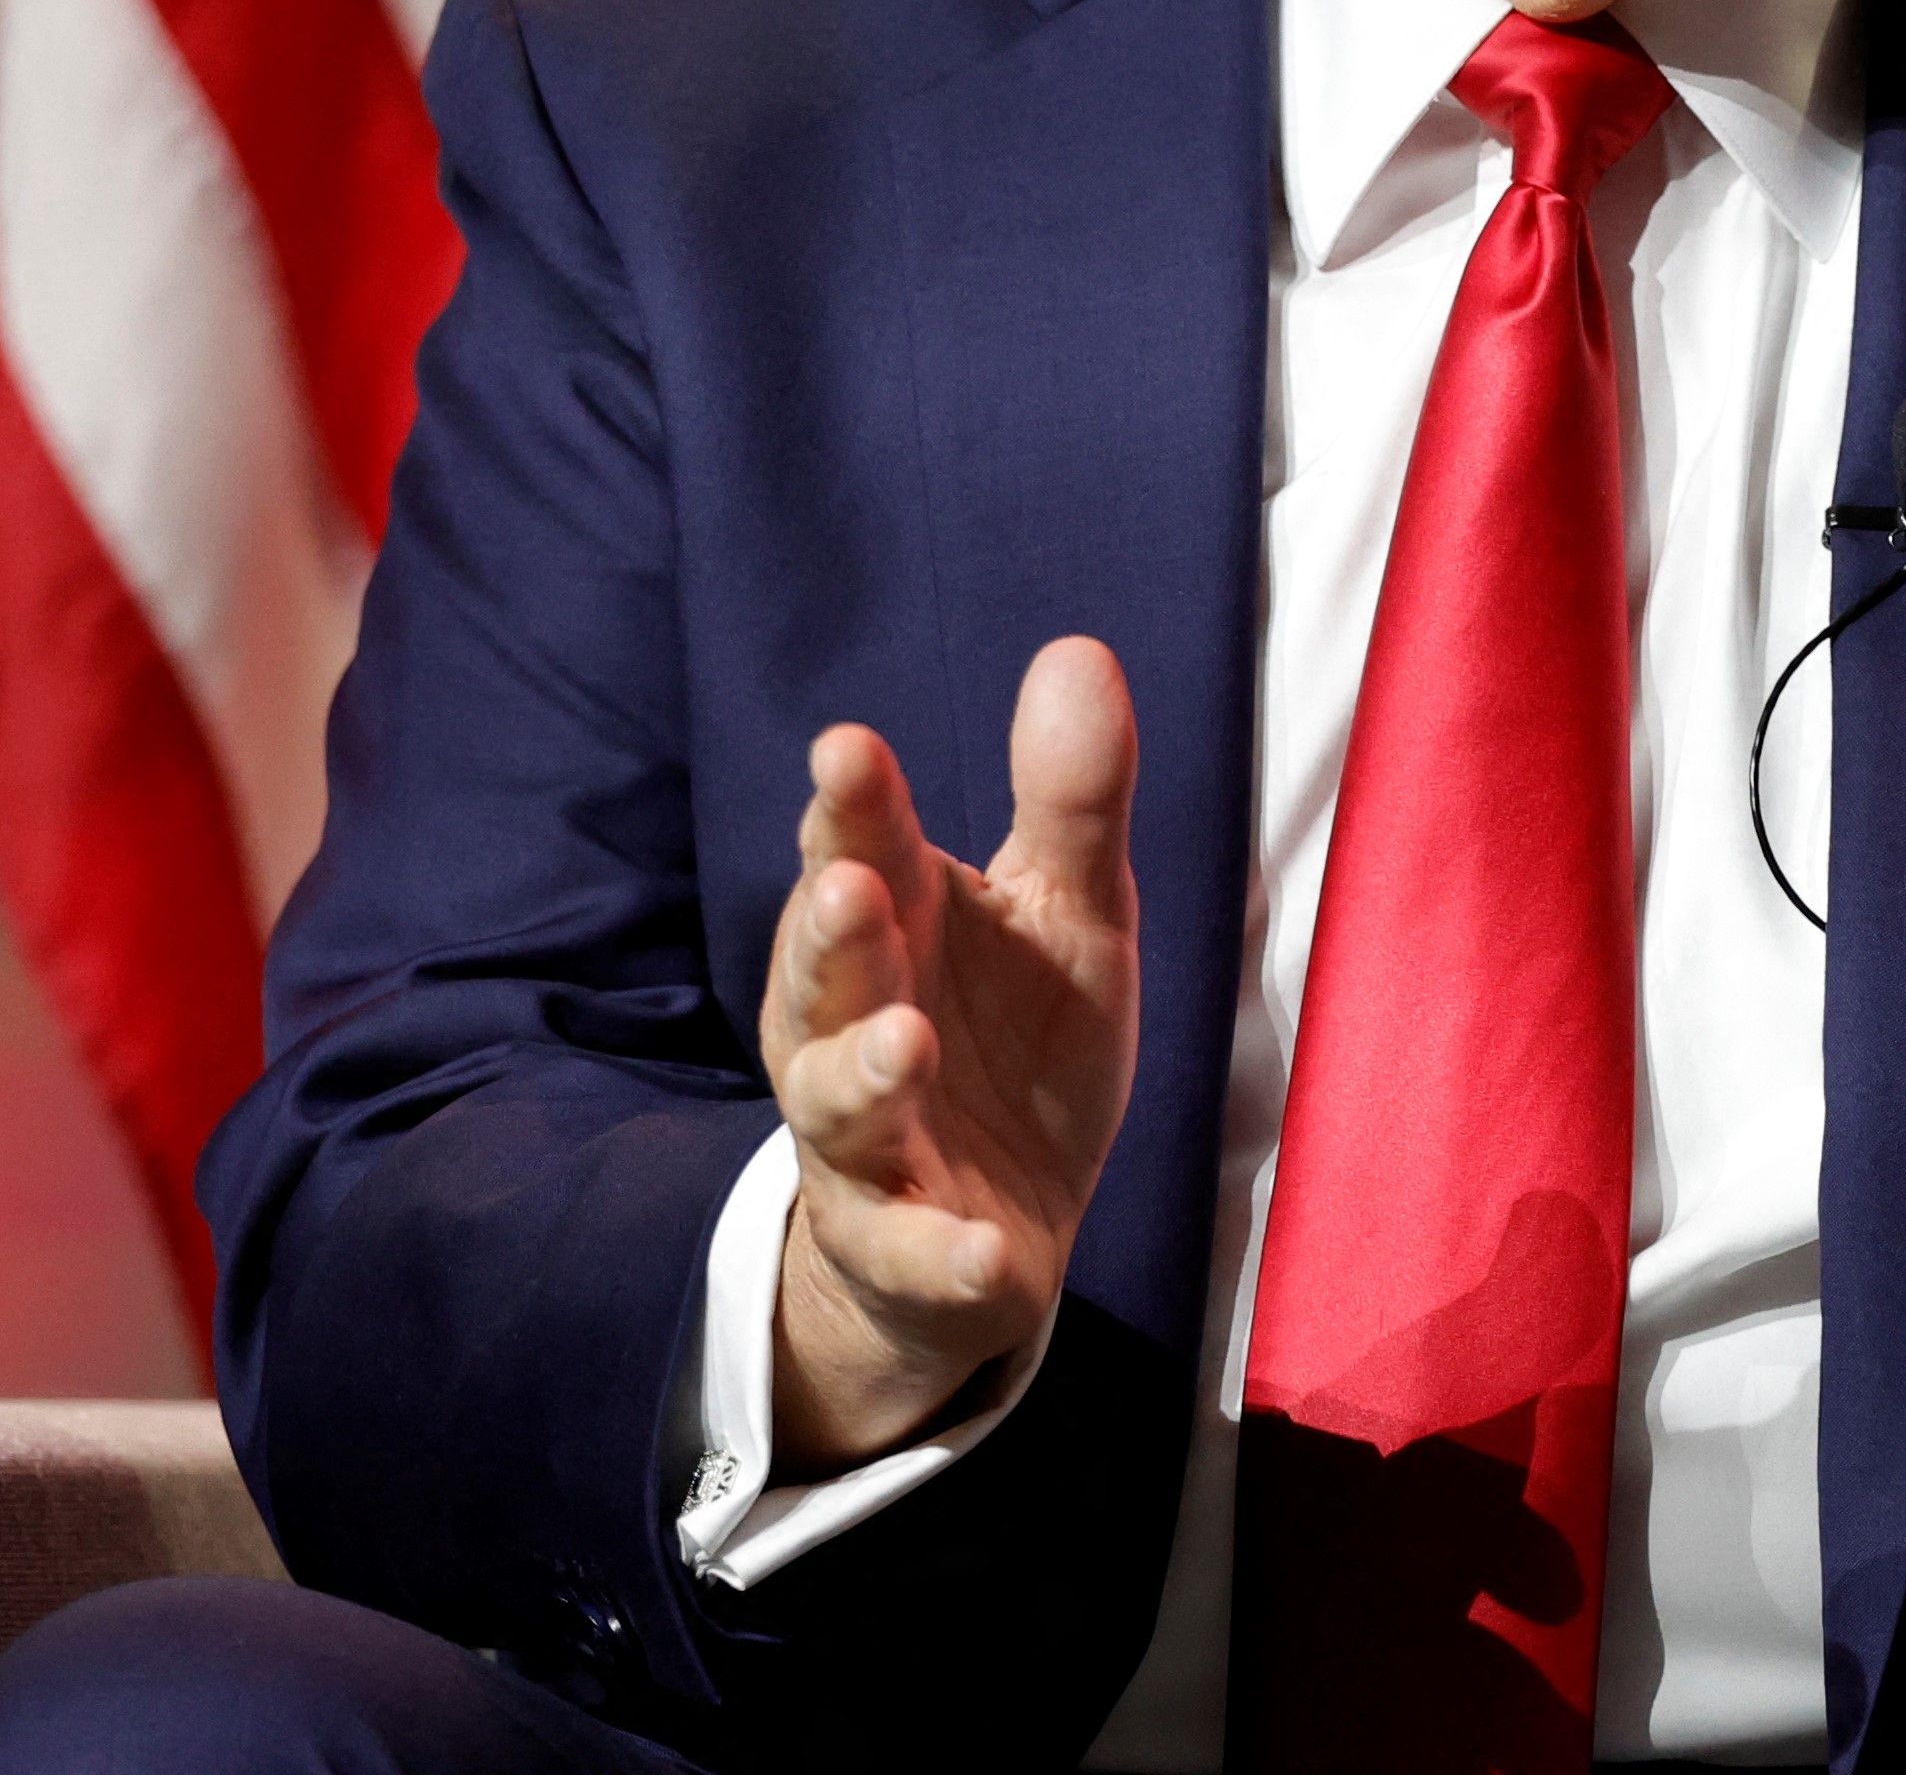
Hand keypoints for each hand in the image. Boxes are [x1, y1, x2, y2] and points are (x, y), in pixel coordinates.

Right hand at [759, 633, 1140, 1470]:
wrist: (990, 1234)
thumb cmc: (1012, 1044)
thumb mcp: (1067, 914)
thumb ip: (1071, 800)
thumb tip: (1079, 649)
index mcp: (896, 928)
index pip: (861, 850)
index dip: (852, 805)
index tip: (847, 748)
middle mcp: (853, 1026)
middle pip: (827, 974)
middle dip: (831, 930)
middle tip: (850, 885)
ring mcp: (871, 1147)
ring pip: (841, 1110)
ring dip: (865, 1076)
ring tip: (903, 1042)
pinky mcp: (909, 1252)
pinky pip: (913, 1256)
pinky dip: (943, 1253)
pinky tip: (980, 1248)